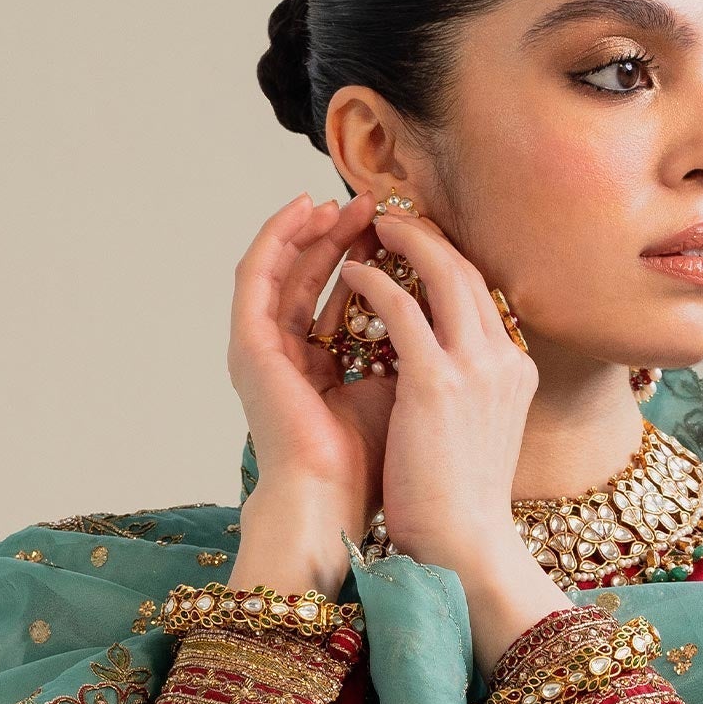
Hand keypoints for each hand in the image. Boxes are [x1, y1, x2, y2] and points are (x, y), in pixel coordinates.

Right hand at [226, 189, 394, 591]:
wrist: (332, 502)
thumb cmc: (373, 466)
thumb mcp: (404, 391)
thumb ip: (414, 349)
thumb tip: (453, 310)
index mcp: (321, 373)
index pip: (345, 303)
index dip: (374, 265)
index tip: (406, 237)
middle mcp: (289, 358)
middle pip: (316, 279)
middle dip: (348, 238)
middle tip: (380, 206)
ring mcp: (263, 351)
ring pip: (285, 269)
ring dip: (315, 229)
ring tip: (348, 200)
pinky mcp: (248, 346)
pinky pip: (258, 275)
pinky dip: (279, 238)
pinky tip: (306, 210)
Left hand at [340, 213, 569, 675]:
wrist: (466, 551)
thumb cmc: (459, 508)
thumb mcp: (475, 435)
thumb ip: (465, 394)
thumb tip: (435, 378)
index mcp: (514, 373)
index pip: (483, 295)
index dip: (446, 261)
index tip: (415, 245)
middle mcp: (503, 360)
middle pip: (469, 269)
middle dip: (428, 234)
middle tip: (389, 216)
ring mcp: (475, 368)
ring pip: (441, 272)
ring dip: (402, 241)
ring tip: (365, 228)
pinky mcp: (437, 382)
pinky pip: (403, 307)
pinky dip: (377, 281)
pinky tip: (352, 274)